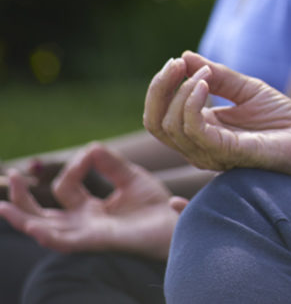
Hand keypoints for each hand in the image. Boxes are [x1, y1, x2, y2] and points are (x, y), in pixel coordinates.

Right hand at [0, 144, 184, 259]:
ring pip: (44, 230)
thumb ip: (109, 163)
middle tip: (9, 177)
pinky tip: (32, 226)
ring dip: (22, 219)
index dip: (74, 166)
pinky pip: (65, 242)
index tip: (91, 152)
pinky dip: (47, 235)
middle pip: (41, 214)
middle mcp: (82, 223)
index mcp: (88, 209)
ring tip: (3, 207)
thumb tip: (90, 147)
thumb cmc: (154, 205)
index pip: (66, 187)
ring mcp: (86, 233)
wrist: (175, 222)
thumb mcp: (130, 177)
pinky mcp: (96, 241)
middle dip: (21, 199)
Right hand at [144, 51, 290, 177]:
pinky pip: (195, 132)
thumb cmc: (282, 118)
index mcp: (200, 130)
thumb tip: (185, 56)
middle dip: (160, 89)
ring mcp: (209, 152)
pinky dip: (193, 104)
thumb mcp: (247, 88)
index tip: (176, 60)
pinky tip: (204, 84)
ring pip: (170, 127)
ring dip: (181, 92)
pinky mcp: (226, 153)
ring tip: (203, 73)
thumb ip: (218, 75)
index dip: (161, 86)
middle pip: (156, 123)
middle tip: (177, 64)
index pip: (159, 114)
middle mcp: (198, 145)